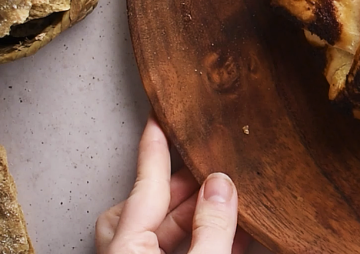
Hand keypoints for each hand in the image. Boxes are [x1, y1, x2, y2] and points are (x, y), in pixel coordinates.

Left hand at [96, 114, 250, 253]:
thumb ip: (212, 228)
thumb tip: (221, 188)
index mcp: (126, 250)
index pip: (144, 187)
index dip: (154, 150)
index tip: (157, 119)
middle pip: (147, 208)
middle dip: (181, 185)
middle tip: (211, 166)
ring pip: (161, 232)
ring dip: (196, 214)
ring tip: (230, 201)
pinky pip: (177, 252)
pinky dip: (201, 239)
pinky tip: (233, 234)